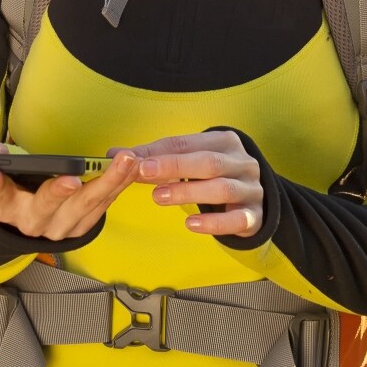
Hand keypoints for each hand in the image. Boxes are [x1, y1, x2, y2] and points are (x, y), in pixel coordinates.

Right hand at [0, 143, 139, 239]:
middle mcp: (32, 222)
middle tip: (71, 179)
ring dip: (107, 184)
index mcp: (6, 207)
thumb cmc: (12, 187)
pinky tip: (132, 168)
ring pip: (84, 206)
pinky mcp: (83, 226)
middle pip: (46, 207)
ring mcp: (60, 228)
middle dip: (58, 192)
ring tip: (125, 162)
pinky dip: (118, 186)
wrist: (26, 221)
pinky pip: (102, 205)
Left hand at [115, 131, 264, 236]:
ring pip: (222, 188)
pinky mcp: (254, 215)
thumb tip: (113, 155)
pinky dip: (213, 222)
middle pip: (208, 162)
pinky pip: (236, 219)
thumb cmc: (214, 175)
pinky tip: (190, 224)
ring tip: (159, 197)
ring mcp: (251, 189)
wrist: (254, 199)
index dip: (159, 151)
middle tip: (144, 173)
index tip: (133, 160)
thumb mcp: (190, 162)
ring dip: (188, 192)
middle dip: (174, 167)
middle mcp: (242, 162)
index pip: (188, 143)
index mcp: (224, 142)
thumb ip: (156, 158)